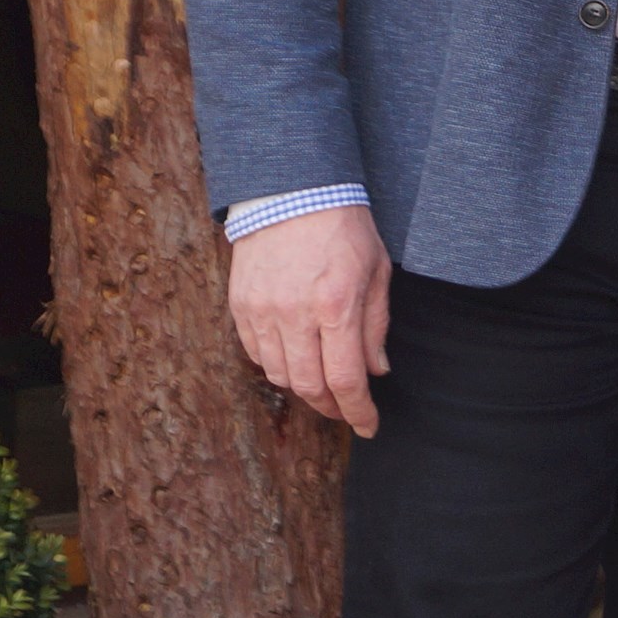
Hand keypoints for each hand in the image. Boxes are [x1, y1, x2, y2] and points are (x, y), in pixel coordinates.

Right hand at [229, 202, 393, 438]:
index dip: (358, 411)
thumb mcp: (377, 271)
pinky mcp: (240, 305)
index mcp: (336, 305)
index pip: (346, 379)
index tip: (368, 426)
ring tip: (322, 382)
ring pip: (280, 375)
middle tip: (346, 409)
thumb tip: (376, 371)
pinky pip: (257, 353)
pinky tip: (294, 357)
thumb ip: (375, 325)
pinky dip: (276, 365)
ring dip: (303, 387)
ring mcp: (262, 311)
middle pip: (308, 386)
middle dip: (330, 407)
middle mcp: (295, 314)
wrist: (292, 190)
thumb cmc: (344, 227)